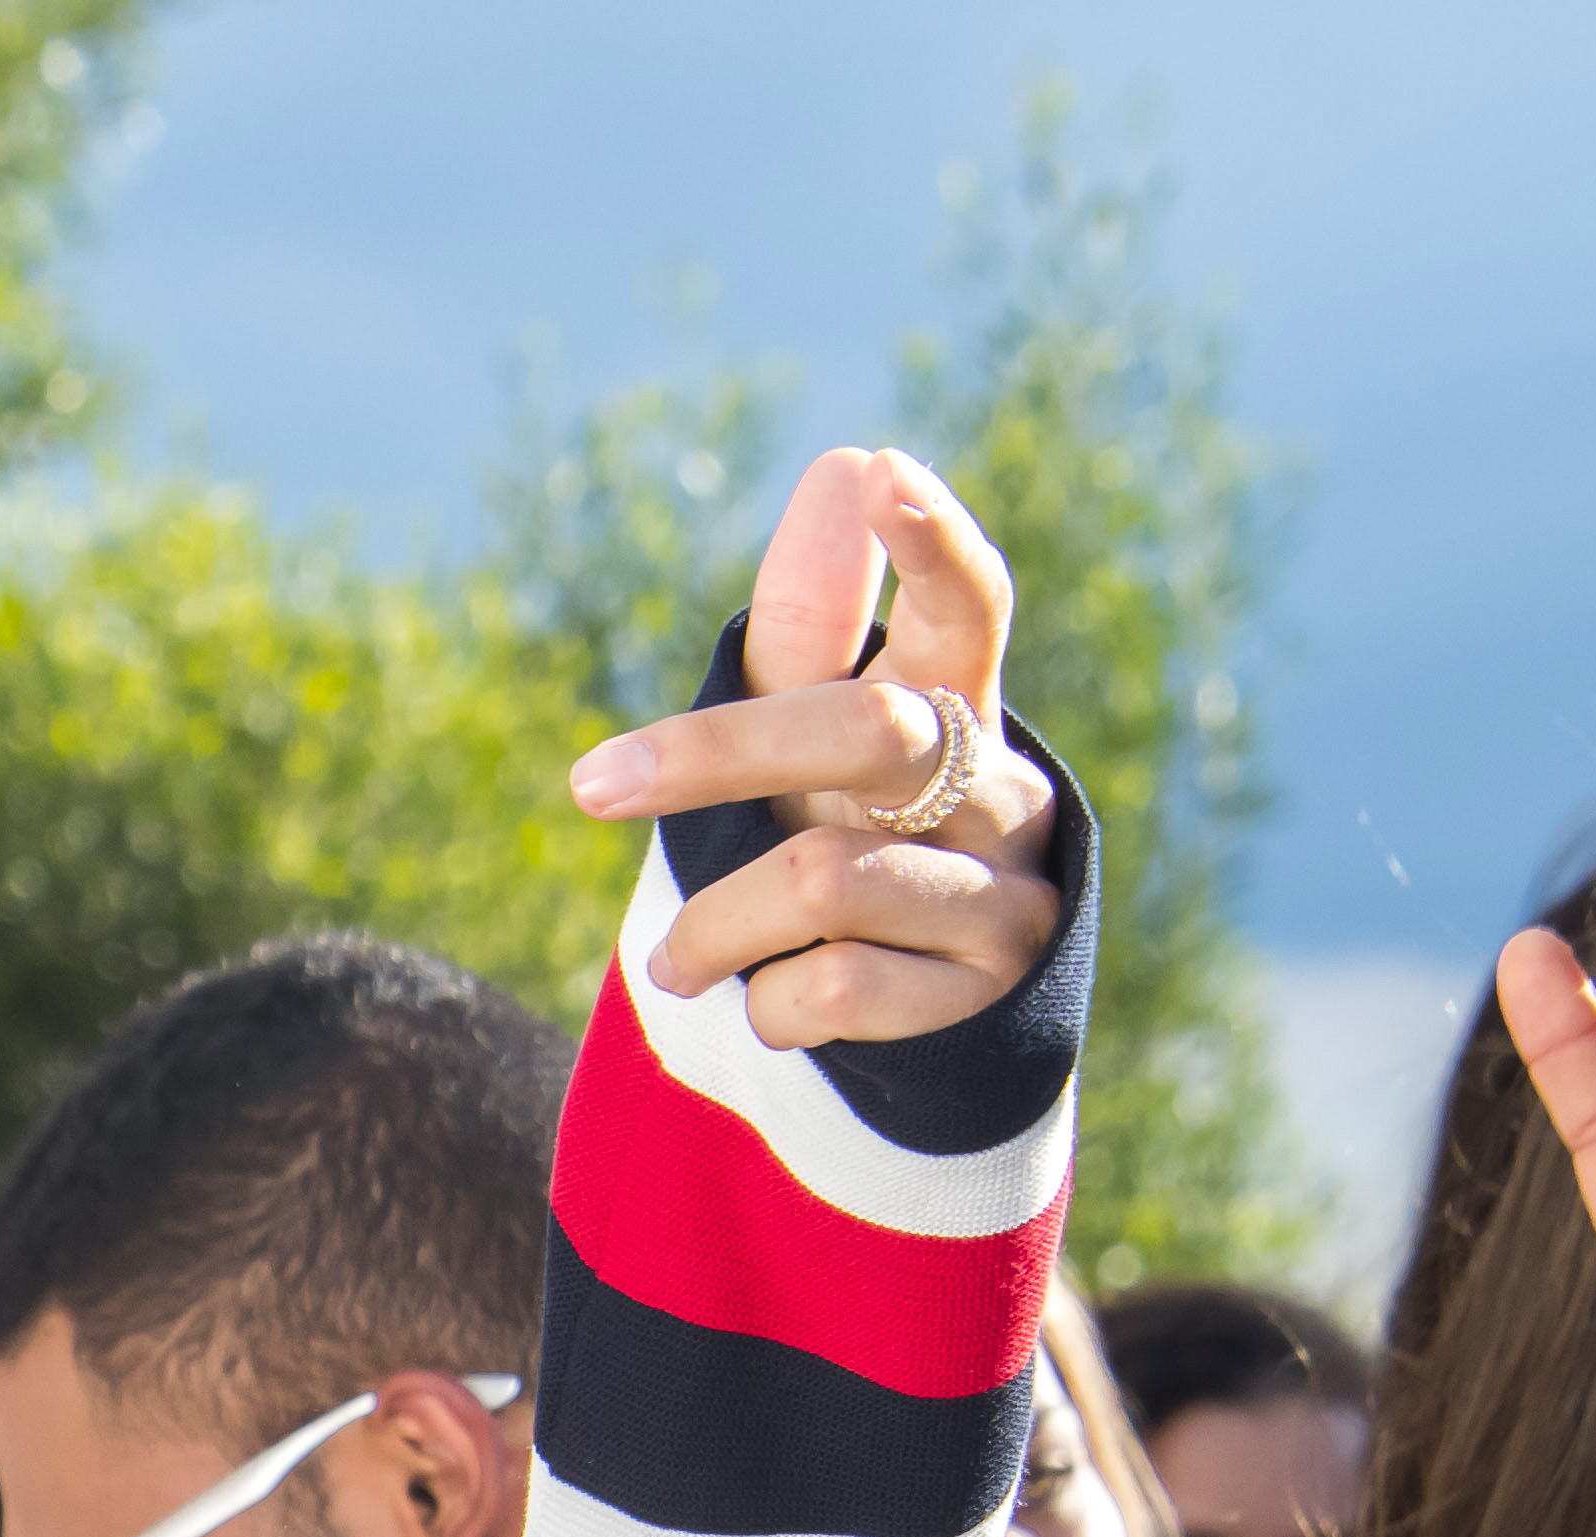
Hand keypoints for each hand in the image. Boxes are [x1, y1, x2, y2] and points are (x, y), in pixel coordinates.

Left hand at [566, 445, 1073, 1052]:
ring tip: (678, 962)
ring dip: (714, 927)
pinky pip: (835, 991)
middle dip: (712, 755)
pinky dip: (768, 1005)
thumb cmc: (849, 835)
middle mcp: (1000, 788)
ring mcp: (1005, 894)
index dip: (932, 544)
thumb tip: (842, 462)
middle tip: (590, 784)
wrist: (918, 1016)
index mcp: (956, 705)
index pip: (967, 607)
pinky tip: (772, 1003)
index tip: (884, 470)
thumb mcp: (817, 735)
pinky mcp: (986, 996)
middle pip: (865, 733)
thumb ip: (815, 619)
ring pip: (823, 880)